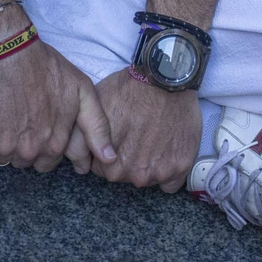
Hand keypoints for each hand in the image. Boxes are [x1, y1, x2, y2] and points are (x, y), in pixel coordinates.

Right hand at [0, 23, 117, 173]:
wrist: (7, 50)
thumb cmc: (46, 67)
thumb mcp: (81, 91)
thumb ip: (97, 127)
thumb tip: (109, 159)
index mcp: (54, 144)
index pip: (48, 163)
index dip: (43, 145)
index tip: (37, 126)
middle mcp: (29, 151)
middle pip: (24, 162)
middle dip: (24, 146)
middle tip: (21, 118)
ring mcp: (3, 147)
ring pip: (2, 159)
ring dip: (2, 145)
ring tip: (5, 116)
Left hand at [85, 68, 201, 192]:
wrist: (164, 77)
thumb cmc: (128, 89)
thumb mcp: (95, 110)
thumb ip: (85, 138)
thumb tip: (81, 156)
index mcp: (109, 163)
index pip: (102, 170)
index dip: (108, 153)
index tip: (118, 139)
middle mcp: (134, 173)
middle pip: (125, 176)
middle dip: (128, 160)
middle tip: (136, 136)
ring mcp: (159, 172)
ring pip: (149, 179)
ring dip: (149, 165)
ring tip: (152, 138)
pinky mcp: (181, 166)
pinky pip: (171, 183)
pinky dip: (169, 168)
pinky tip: (166, 148)